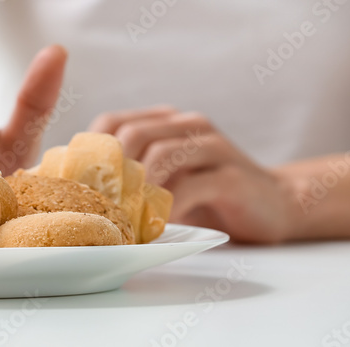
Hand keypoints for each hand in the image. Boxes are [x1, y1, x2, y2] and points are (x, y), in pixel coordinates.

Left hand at [89, 107, 299, 242]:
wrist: (277, 204)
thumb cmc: (210, 196)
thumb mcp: (167, 180)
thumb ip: (132, 177)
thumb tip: (76, 195)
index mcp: (166, 122)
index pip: (112, 122)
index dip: (88, 152)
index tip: (73, 187)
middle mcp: (188, 125)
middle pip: (132, 133)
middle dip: (107, 171)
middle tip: (93, 206)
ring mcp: (212, 147)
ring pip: (160, 155)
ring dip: (135, 190)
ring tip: (120, 219)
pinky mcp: (232, 176)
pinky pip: (191, 185)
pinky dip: (167, 208)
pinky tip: (156, 227)